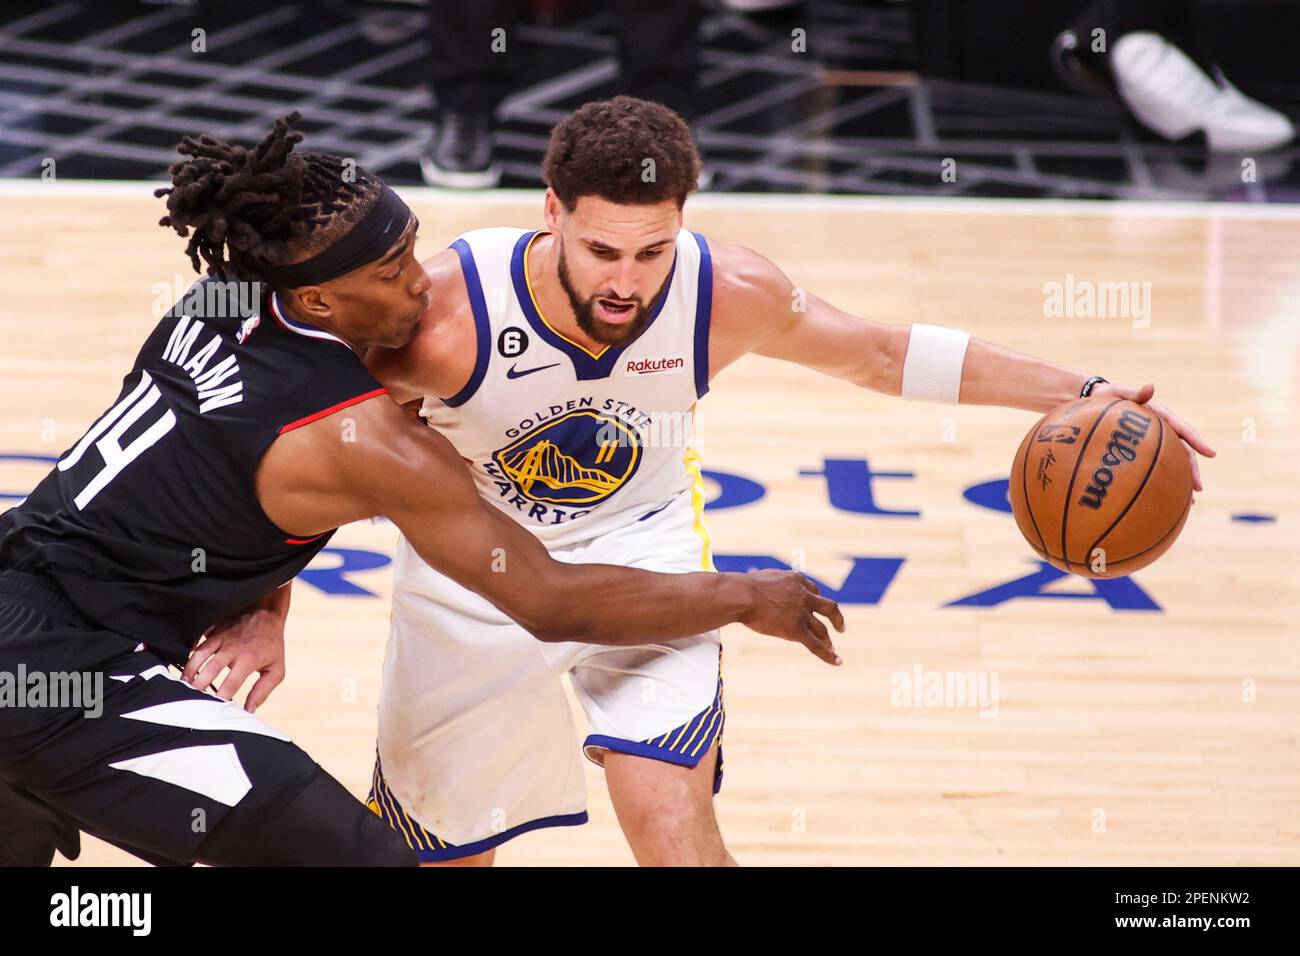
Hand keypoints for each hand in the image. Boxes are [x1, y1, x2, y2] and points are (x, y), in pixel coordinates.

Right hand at [182, 608, 286, 711]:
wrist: (266, 612)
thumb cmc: (271, 644)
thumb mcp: (276, 669)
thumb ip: (263, 691)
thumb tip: (249, 710)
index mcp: (248, 660)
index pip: (230, 683)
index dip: (220, 698)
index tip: (214, 709)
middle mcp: (232, 648)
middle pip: (210, 669)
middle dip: (199, 686)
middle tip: (191, 699)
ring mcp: (221, 637)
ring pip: (199, 655)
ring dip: (189, 670)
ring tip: (182, 684)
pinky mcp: (213, 630)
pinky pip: (196, 641)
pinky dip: (188, 652)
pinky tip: (180, 663)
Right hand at [739, 569, 844, 664]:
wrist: (743, 595)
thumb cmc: (744, 587)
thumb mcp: (762, 578)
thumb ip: (769, 582)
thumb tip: (757, 583)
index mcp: (795, 581)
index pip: (812, 589)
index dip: (816, 598)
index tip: (816, 604)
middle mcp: (804, 596)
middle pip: (828, 607)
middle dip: (836, 617)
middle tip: (840, 627)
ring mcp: (802, 614)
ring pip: (821, 629)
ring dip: (828, 639)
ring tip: (831, 647)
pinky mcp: (796, 630)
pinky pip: (815, 645)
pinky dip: (828, 654)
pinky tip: (837, 661)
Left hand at [1091, 382, 1215, 494]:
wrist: (1096, 399)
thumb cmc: (1108, 396)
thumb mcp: (1119, 392)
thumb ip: (1135, 393)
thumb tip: (1150, 387)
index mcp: (1160, 415)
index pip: (1183, 429)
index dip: (1197, 441)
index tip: (1212, 454)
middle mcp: (1161, 429)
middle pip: (1181, 451)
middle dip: (1191, 470)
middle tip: (1198, 488)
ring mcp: (1153, 440)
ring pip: (1172, 461)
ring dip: (1181, 479)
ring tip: (1189, 501)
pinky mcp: (1142, 449)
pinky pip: (1155, 465)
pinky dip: (1162, 479)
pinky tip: (1164, 496)